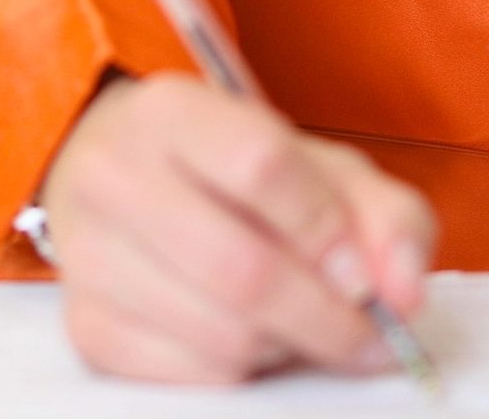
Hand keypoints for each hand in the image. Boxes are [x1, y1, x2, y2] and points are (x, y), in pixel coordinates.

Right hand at [35, 73, 437, 383]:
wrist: (129, 183)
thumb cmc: (237, 176)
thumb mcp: (322, 169)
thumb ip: (387, 220)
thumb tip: (404, 296)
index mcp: (171, 111)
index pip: (259, 164)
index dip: (326, 231)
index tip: (364, 276)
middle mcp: (113, 175)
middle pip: (241, 268)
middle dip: (327, 319)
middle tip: (368, 338)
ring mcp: (89, 254)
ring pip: (220, 334)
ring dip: (285, 345)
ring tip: (299, 324)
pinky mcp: (85, 323)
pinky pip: (189, 376)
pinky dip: (242, 371)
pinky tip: (251, 338)